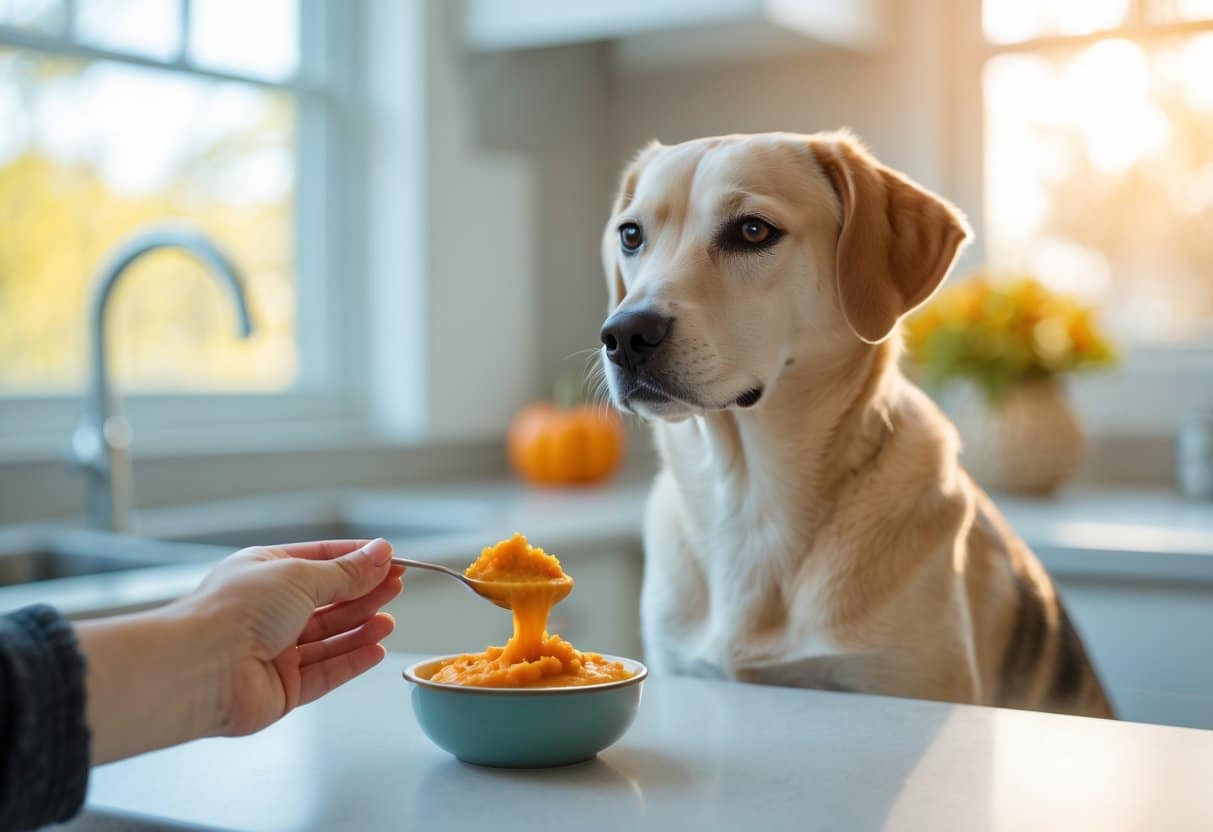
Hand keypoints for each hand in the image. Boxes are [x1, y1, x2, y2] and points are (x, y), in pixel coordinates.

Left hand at [187, 538, 403, 736]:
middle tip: (397, 586)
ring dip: (360, 627)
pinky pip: (324, 672)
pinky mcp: (281, 688)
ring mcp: (274, 651)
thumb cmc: (236, 611)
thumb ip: (346, 572)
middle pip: (327, 601)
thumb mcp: (301, 576)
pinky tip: (376, 650)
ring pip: (328, 638)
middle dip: (363, 593)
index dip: (357, 560)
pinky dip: (351, 660)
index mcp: (264, 572)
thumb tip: (380, 553)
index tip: (391, 560)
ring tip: (389, 620)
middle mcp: (268, 611)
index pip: (320, 561)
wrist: (200, 668)